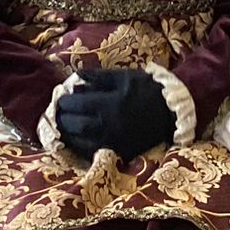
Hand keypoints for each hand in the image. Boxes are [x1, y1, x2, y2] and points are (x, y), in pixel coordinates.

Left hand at [53, 69, 176, 159]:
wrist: (171, 112)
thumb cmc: (146, 89)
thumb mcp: (123, 76)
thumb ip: (97, 77)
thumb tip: (74, 77)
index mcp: (109, 104)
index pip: (75, 104)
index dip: (64, 101)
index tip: (60, 98)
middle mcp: (108, 125)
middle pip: (74, 125)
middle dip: (62, 118)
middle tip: (59, 113)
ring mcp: (113, 142)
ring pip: (80, 142)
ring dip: (67, 135)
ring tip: (63, 127)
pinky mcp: (119, 153)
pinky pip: (93, 153)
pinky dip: (81, 147)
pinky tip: (78, 139)